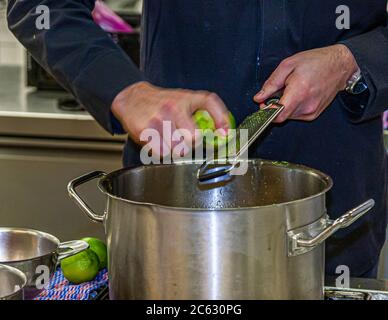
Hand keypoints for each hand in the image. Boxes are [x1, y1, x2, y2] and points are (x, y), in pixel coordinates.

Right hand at [111, 81, 230, 155]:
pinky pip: (162, 153)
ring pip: (178, 149)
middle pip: (193, 138)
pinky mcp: (145, 131)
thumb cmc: (163, 102)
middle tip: (185, 138)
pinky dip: (162, 152)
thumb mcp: (188, 99)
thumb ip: (210, 112)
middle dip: (192, 142)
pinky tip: (160, 142)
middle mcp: (172, 107)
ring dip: (176, 149)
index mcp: (186, 98)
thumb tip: (225, 132)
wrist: (133, 98)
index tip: (224, 134)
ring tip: (170, 138)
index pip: (209, 103)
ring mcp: (158, 119)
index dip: (220, 119)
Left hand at [254, 44, 358, 122]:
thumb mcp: (288, 65)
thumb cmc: (316, 61)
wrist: (340, 64)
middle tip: (278, 91)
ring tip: (292, 90)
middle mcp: (307, 106)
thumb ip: (271, 84)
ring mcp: (312, 112)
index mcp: (299, 92)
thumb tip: (258, 97)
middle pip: (281, 116)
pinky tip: (299, 95)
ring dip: (285, 106)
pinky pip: (296, 115)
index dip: (266, 112)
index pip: (277, 115)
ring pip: (288, 116)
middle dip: (275, 106)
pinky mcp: (314, 114)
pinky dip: (293, 107)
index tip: (264, 104)